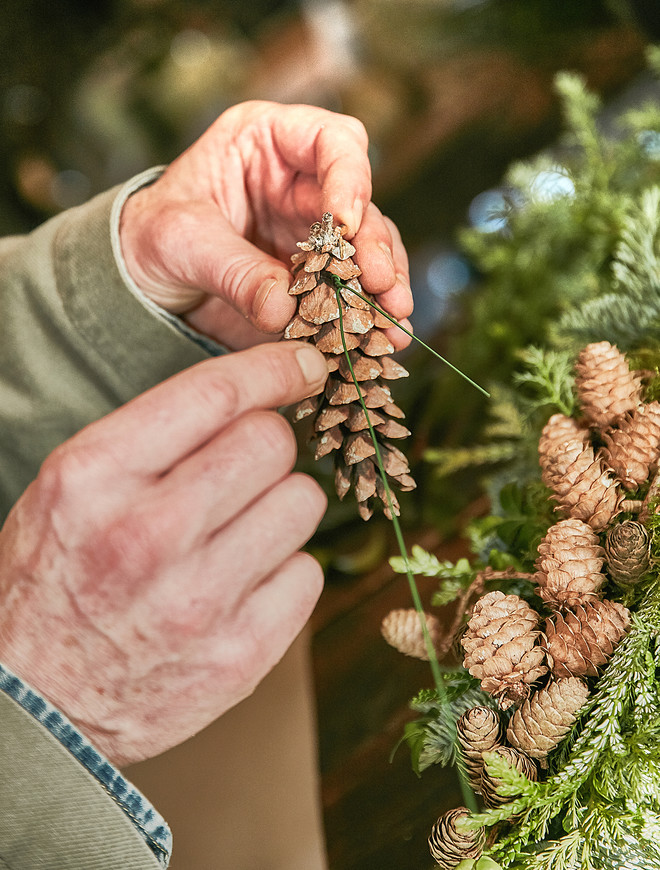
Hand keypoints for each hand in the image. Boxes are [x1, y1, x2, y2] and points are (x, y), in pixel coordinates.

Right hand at [0, 341, 327, 766]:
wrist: (38, 704)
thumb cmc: (58, 577)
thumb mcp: (74, 486)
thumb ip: (157, 435)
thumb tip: (259, 393)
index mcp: (97, 476)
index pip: (215, 393)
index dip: (274, 367)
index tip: (305, 363)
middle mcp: (149, 534)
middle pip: (271, 442)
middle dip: (267, 444)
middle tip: (241, 471)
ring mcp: (199, 600)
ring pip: (303, 502)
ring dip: (279, 507)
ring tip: (236, 533)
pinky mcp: (239, 655)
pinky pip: (308, 572)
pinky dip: (284, 571)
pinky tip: (242, 584)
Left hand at [120, 101, 412, 350]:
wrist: (140, 280)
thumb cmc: (151, 235)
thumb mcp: (180, 242)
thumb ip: (232, 270)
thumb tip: (283, 309)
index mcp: (267, 141)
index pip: (331, 141)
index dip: (349, 179)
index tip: (347, 225)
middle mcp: (303, 181)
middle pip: (361, 204)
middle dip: (375, 247)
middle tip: (381, 287)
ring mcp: (315, 230)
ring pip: (369, 249)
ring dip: (385, 286)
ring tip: (393, 321)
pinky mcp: (318, 276)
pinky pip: (353, 291)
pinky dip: (368, 316)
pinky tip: (383, 340)